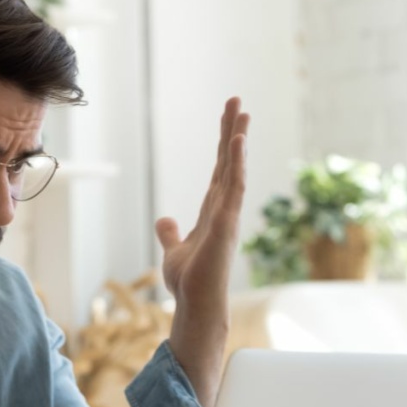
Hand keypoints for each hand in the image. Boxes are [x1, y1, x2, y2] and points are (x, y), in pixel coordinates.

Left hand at [156, 97, 249, 406]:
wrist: (195, 304)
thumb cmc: (189, 282)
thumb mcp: (173, 251)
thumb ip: (171, 233)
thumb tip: (164, 219)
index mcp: (212, 211)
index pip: (219, 170)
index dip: (223, 145)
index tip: (229, 119)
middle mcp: (223, 208)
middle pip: (228, 162)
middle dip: (232, 132)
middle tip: (237, 102)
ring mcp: (227, 215)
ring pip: (234, 170)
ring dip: (237, 141)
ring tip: (242, 113)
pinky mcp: (226, 224)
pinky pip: (232, 188)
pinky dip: (235, 165)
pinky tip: (237, 143)